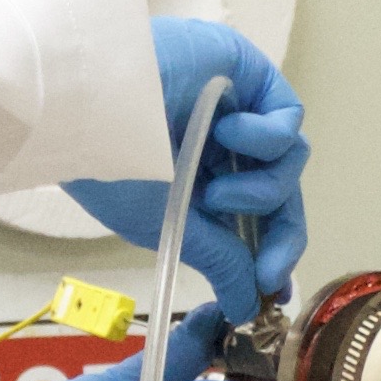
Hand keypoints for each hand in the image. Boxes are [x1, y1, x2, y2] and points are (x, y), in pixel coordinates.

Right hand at [65, 18, 305, 320]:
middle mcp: (219, 145)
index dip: (270, 254)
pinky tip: (225, 133)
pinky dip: (266, 139)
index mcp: (195, 179)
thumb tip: (245, 305)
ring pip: (287, 163)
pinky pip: (288, 120)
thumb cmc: (113, 166)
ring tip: (215, 192)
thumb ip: (219, 259)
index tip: (270, 291)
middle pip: (279, 195)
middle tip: (266, 272)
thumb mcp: (169, 227)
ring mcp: (237, 109)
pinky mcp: (250, 75)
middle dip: (279, 239)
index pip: (252, 219)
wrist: (92, 103)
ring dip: (261, 191)